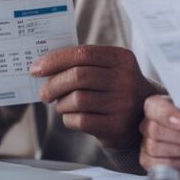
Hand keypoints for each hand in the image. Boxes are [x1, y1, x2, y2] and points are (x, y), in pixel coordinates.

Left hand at [31, 45, 156, 151]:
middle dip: (53, 85)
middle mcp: (125, 79)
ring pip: (77, 99)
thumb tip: (44, 67)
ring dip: (61, 104)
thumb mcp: (109, 70)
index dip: (56, 60)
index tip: (36, 69)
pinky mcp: (116, 126)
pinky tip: (72, 116)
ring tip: (61, 105)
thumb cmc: (114, 89)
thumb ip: (83, 64)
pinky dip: (68, 118)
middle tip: (43, 93)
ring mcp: (123, 103)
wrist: (142, 118)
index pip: (83, 53)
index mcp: (122, 58)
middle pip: (78, 76)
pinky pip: (80, 120)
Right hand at [138, 95, 179, 177]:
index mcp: (157, 105)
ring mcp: (147, 143)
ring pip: (155, 148)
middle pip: (154, 130)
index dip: (166, 114)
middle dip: (179, 137)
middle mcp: (149, 123)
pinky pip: (158, 164)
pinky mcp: (150, 160)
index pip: (154, 107)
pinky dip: (177, 163)